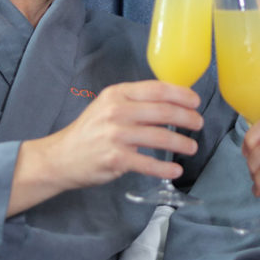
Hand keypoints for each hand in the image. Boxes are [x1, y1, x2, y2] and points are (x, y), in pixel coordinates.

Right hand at [8, 80, 204, 214]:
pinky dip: (165, 168)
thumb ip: (134, 102)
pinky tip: (175, 170)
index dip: (181, 94)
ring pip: (160, 137)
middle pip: (163, 111)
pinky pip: (148, 164)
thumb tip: (170, 101)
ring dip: (181, 143)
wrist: (60, 157)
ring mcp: (116, 135)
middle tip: (198, 124)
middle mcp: (117, 111)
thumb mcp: (107, 106)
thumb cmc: (90, 131)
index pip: (156, 89)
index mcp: (117, 94)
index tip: (195, 101)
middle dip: (187, 118)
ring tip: (192, 147)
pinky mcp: (115, 159)